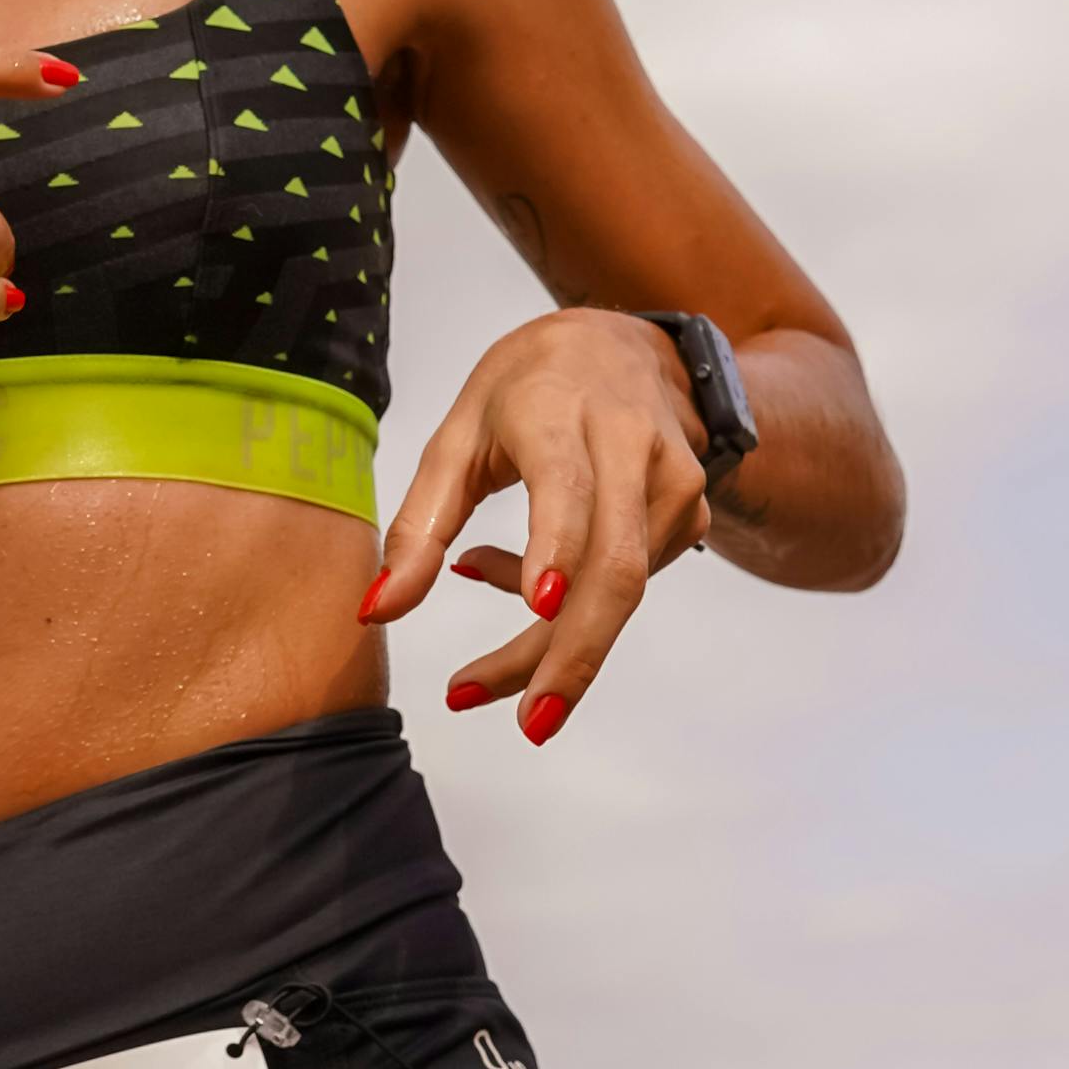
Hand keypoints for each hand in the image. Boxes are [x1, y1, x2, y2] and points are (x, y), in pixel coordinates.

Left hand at [359, 311, 710, 743]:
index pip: (567, 487)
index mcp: (561, 415)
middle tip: (529, 722)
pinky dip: (575, 601)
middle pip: (615, 568)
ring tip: (478, 572)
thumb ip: (417, 527)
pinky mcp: (692, 512)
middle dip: (572, 654)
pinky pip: (634, 582)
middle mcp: (629, 447)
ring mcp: (673, 481)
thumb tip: (376, 613)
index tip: (538, 604)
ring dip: (549, 632)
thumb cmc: (527, 390)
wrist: (621, 345)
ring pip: (624, 589)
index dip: (556, 547)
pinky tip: (534, 571)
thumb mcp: (455, 439)